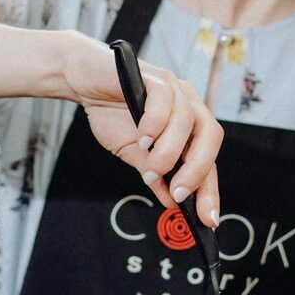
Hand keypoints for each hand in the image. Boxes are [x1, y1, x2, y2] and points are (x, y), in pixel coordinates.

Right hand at [63, 36, 221, 224]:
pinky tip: (142, 138)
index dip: (210, 190)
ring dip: (169, 152)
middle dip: (197, 171)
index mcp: (188, 125)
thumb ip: (154, 173)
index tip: (208, 218)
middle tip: (177, 193)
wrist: (83, 80)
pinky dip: (155, 124)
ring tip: (148, 167)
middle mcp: (188, 104)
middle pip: (210, 137)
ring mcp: (174, 88)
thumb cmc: (111, 111)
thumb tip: (171, 202)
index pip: (207, 159)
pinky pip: (165, 100)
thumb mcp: (134, 153)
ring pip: (187, 121)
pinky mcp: (155, 76)